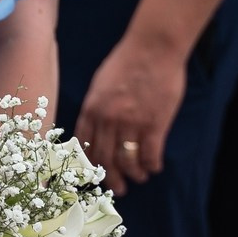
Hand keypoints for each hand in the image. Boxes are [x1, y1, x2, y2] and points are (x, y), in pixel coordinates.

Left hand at [75, 35, 185, 196]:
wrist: (153, 48)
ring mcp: (130, 123)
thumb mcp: (101, 83)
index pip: (83, 146)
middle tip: (118, 188)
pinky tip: (154, 167)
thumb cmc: (127, 61)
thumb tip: (94, 128)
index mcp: (91, 108)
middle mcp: (107, 119)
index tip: (94, 175)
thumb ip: (97, 107)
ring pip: (127, 162)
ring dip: (134, 174)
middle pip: (104, 160)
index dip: (88, 165)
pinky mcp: (154, 124)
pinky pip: (150, 155)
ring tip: (140, 177)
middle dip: (111, 178)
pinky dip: (152, 165)